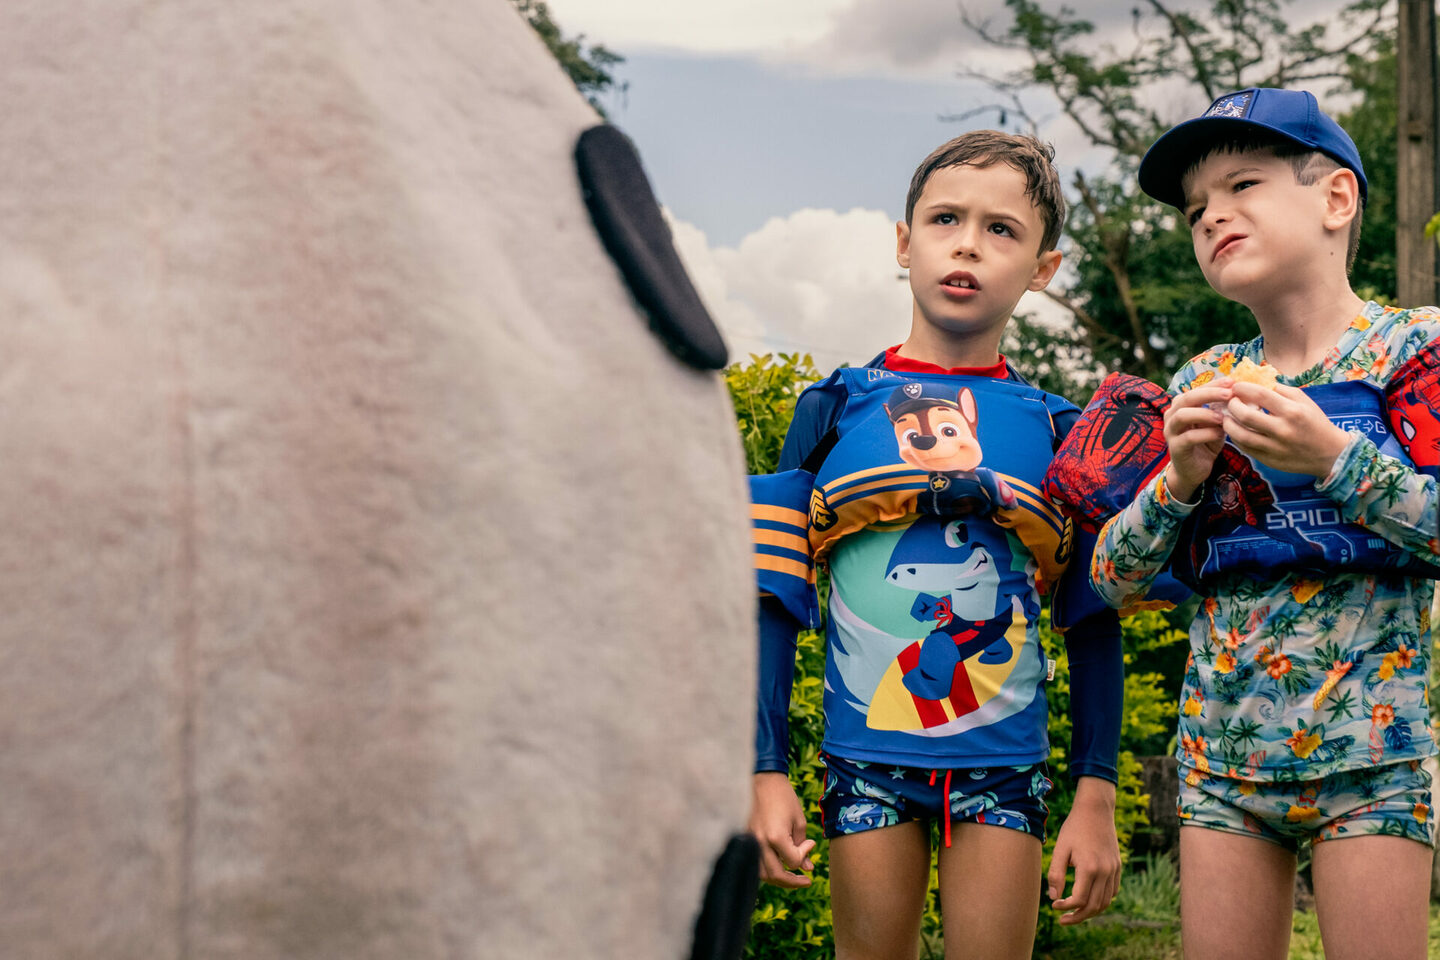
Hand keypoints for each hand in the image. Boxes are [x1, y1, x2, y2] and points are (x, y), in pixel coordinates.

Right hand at [748, 772, 815, 887]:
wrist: (762, 779)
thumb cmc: (783, 797)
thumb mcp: (799, 821)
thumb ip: (802, 846)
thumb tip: (807, 867)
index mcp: (776, 837)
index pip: (792, 862)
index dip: (805, 855)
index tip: (810, 842)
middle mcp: (760, 843)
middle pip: (776, 875)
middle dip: (793, 881)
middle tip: (805, 881)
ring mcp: (749, 842)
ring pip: (762, 874)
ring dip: (777, 879)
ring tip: (790, 877)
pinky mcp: (744, 839)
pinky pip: (754, 863)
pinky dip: (765, 870)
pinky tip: (775, 866)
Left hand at [1047, 777, 1120, 924]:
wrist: (1095, 810)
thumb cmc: (1074, 828)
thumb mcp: (1060, 849)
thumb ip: (1055, 874)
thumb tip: (1054, 897)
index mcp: (1089, 868)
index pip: (1079, 900)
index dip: (1065, 907)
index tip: (1054, 905)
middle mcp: (1105, 872)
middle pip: (1094, 906)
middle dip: (1078, 917)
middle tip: (1063, 920)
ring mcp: (1114, 870)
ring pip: (1105, 902)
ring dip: (1090, 912)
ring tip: (1075, 913)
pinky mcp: (1117, 867)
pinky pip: (1112, 892)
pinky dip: (1101, 900)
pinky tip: (1088, 899)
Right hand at [1162, 380, 1232, 501]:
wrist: (1193, 471)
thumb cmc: (1205, 443)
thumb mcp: (1215, 424)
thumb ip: (1220, 410)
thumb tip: (1240, 394)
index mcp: (1181, 407)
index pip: (1195, 389)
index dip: (1213, 384)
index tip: (1232, 381)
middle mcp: (1172, 416)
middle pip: (1186, 398)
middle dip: (1209, 394)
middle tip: (1229, 394)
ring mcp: (1171, 432)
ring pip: (1182, 415)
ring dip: (1204, 413)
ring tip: (1223, 417)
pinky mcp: (1175, 448)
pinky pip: (1188, 438)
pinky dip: (1206, 434)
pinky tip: (1220, 434)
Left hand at [1223, 382, 1349, 477]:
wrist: (1330, 453)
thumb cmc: (1315, 422)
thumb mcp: (1304, 401)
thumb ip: (1281, 390)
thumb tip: (1256, 382)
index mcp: (1292, 411)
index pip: (1260, 395)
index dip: (1243, 388)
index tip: (1236, 386)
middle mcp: (1282, 429)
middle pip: (1245, 415)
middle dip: (1232, 405)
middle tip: (1229, 401)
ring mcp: (1275, 447)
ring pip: (1240, 435)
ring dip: (1228, 424)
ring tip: (1226, 417)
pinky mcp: (1269, 460)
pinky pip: (1245, 448)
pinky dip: (1236, 438)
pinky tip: (1235, 430)